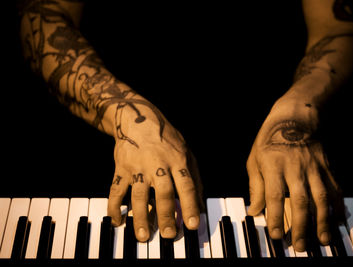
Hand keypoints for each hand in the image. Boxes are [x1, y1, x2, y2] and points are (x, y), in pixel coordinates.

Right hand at [107, 97, 202, 241]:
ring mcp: (138, 167)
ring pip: (139, 195)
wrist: (138, 119)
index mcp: (178, 160)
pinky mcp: (121, 168)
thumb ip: (194, 177)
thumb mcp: (186, 152)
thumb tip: (201, 205)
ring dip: (141, 217)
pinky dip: (115, 206)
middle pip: (163, 193)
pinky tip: (117, 220)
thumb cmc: (167, 139)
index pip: (186, 186)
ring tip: (143, 236)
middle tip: (169, 235)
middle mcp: (158, 164)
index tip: (193, 225)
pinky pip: (116, 190)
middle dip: (166, 216)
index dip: (190, 206)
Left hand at [246, 97, 343, 251]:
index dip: (275, 216)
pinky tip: (337, 220)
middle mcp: (295, 167)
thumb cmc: (269, 140)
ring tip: (323, 239)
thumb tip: (253, 211)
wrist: (294, 118)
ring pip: (321, 197)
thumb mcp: (255, 160)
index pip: (275, 195)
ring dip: (323, 220)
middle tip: (299, 246)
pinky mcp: (326, 167)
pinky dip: (337, 206)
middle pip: (300, 200)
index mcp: (273, 165)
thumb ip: (256, 186)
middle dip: (301, 226)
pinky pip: (334, 188)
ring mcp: (313, 167)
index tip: (274, 234)